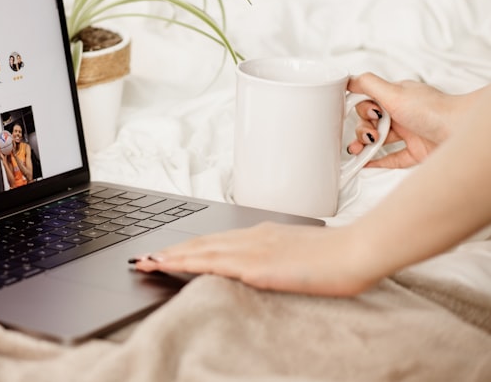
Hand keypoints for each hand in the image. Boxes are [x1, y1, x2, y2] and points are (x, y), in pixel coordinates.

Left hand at [132, 222, 380, 296]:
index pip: (215, 241)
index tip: (167, 253)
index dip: (188, 247)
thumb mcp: (304, 254)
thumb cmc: (341, 256)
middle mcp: (251, 237)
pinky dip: (186, 263)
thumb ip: (282, 259)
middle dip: (170, 252)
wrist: (359, 250)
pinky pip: (211, 263)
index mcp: (262, 235)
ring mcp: (252, 250)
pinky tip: (170, 266)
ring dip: (169, 257)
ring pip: (199, 251)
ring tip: (145, 263)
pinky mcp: (255, 266)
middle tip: (142, 259)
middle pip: (200, 243)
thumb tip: (271, 267)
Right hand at [347, 73, 460, 168]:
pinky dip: (378, 161)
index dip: (361, 109)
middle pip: (373, 122)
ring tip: (358, 150)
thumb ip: (368, 84)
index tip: (354, 115)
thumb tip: (348, 79)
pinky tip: (367, 163)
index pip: (370, 101)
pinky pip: (393, 158)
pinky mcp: (418, 152)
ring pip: (381, 140)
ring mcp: (411, 133)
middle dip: (362, 129)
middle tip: (366, 135)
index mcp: (398, 96)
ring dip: (366, 145)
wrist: (461, 132)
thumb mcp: (394, 92)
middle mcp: (404, 113)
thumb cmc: (434, 111)